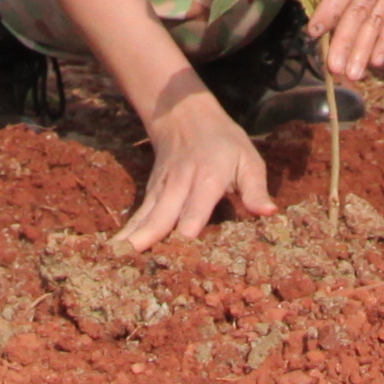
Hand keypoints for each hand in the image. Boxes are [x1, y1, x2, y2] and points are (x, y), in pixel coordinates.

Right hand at [113, 93, 278, 253]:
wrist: (186, 115)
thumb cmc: (224, 142)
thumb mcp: (248, 159)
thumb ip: (256, 189)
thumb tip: (269, 214)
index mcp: (207, 180)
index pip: (193, 214)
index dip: (186, 238)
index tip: (180, 264)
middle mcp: (179, 186)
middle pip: (161, 218)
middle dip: (146, 242)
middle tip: (132, 268)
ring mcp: (161, 189)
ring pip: (144, 217)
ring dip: (130, 239)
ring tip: (114, 262)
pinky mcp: (151, 192)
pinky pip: (139, 214)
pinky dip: (126, 231)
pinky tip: (113, 251)